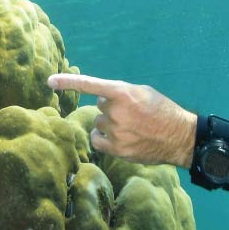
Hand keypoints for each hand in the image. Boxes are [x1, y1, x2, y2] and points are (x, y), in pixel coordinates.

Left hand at [47, 73, 197, 167]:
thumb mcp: (142, 92)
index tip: (49, 81)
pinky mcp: (117, 149)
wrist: (179, 136)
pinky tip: (119, 138)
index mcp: (122, 92)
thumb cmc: (161, 110)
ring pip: (99, 124)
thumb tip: (101, 100)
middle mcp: (116, 111)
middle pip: (99, 107)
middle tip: (131, 114)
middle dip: (111, 108)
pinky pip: (98, 140)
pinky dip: (104, 139)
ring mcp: (115, 131)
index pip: (89, 85)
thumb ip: (119, 93)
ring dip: (110, 124)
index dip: (68, 82)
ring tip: (131, 127)